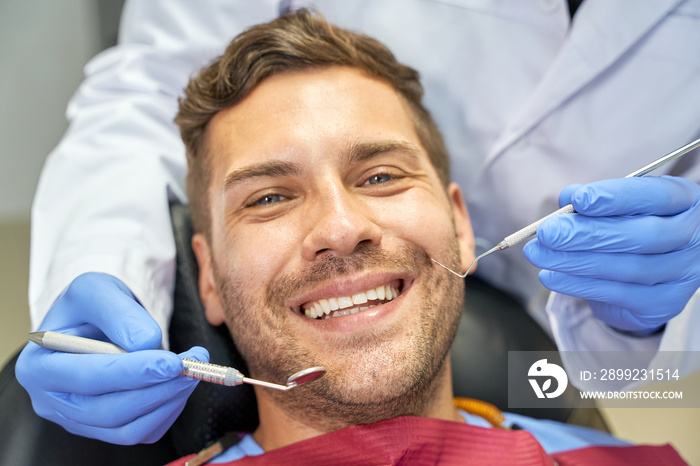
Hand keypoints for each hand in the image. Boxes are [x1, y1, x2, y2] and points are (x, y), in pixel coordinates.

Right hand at [16, 272, 205, 443]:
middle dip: (156, 389)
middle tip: (192, 366)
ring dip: (167, 401)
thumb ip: (118, 311)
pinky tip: (180, 385)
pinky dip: (167, 411)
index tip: (171, 361)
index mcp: (38, 366)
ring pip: (126, 429)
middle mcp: (51, 401)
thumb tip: (146, 342)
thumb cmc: (89, 306)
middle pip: (108, 411)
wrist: (95, 320)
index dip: (132, 372)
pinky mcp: (104, 428)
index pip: (87, 379)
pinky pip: (140, 432)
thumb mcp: (96, 289)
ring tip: (192, 371)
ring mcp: (78, 420)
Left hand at [523, 176, 699, 331]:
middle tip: (547, 232)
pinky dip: (578, 285)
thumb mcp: (618, 205)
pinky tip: (551, 276)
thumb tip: (568, 198)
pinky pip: (617, 294)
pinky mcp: (664, 303)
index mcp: (684, 201)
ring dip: (575, 261)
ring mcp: (682, 272)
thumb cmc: (632, 224)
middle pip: (642, 236)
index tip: (579, 200)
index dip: (616, 198)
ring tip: (539, 253)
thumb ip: (593, 199)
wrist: (654, 270)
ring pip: (627, 268)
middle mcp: (691, 237)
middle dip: (588, 234)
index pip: (655, 196)